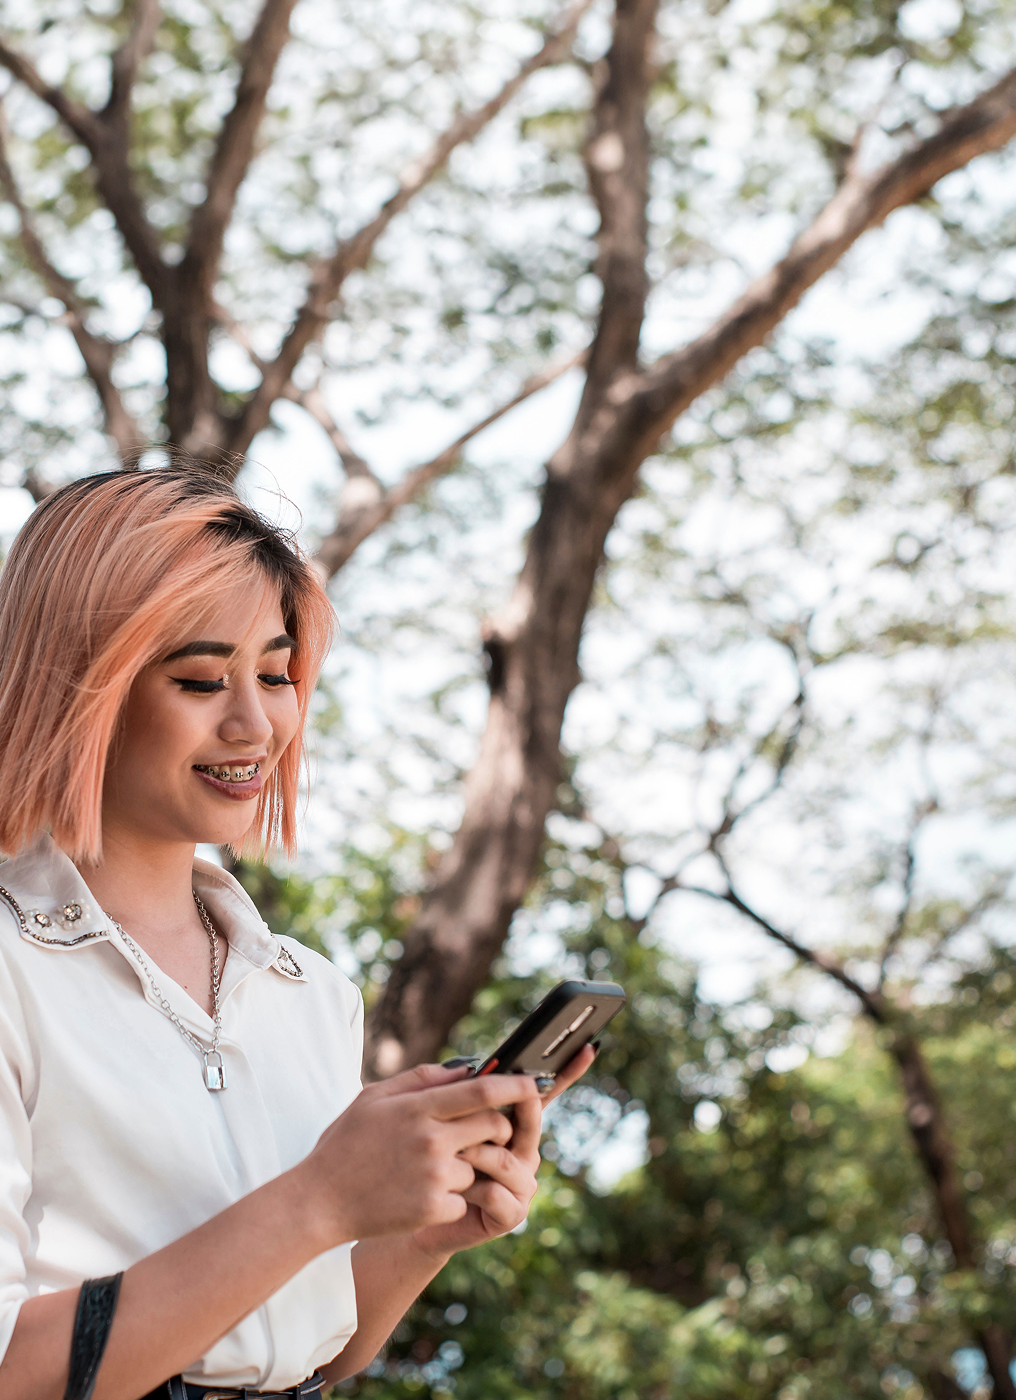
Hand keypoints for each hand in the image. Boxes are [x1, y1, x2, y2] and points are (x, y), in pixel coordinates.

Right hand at [299, 1064, 540, 1247]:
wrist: (319, 1202)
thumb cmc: (345, 1144)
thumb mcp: (374, 1098)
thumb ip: (420, 1078)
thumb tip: (464, 1068)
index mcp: (417, 1108)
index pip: (481, 1090)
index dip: (514, 1084)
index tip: (533, 1081)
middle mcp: (431, 1139)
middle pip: (494, 1125)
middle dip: (499, 1127)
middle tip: (485, 1131)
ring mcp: (434, 1176)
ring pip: (480, 1164)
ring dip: (467, 1166)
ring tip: (429, 1169)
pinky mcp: (434, 1209)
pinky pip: (464, 1198)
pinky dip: (451, 1197)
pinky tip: (419, 1194)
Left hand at [412, 1041, 596, 1258]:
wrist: (419, 1215)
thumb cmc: (430, 1164)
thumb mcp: (442, 1123)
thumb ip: (459, 1097)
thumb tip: (469, 1068)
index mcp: (513, 1125)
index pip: (544, 1095)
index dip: (566, 1072)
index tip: (587, 1047)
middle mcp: (525, 1152)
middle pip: (528, 1121)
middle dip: (515, 1107)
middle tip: (496, 1099)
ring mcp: (521, 1183)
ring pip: (504, 1157)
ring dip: (473, 1154)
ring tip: (449, 1154)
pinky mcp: (512, 1213)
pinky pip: (495, 1191)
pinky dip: (470, 1187)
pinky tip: (454, 1189)